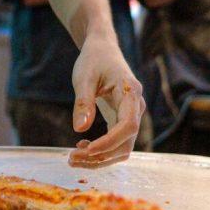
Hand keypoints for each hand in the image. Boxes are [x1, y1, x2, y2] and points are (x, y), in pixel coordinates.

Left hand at [67, 33, 144, 168]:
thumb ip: (83, 102)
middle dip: (101, 155)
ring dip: (100, 158)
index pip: (128, 125)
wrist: (103, 50)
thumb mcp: (84, 77)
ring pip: (123, 148)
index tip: (87, 149)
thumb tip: (80, 129)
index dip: (110, 142)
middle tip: (72, 158)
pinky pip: (118, 143)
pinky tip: (82, 147)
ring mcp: (132, 115)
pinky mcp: (123, 121)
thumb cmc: (94, 60)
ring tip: (74, 158)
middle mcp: (136, 107)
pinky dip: (102, 151)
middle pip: (126, 142)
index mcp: (130, 92)